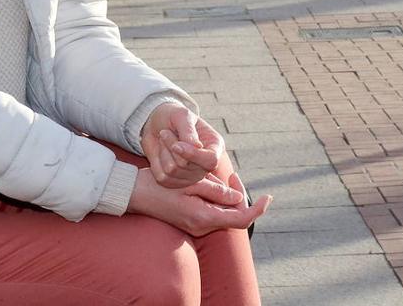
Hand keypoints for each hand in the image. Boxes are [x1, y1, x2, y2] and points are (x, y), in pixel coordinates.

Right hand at [127, 168, 270, 236]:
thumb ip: (216, 191)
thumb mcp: (190, 182)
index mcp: (203, 217)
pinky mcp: (190, 221)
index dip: (257, 209)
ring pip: (222, 212)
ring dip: (224, 195)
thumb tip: (238, 197)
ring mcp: (195, 225)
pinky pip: (211, 211)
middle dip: (237, 195)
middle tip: (233, 175)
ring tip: (214, 176)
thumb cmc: (160, 185)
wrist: (134, 193)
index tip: (267, 197)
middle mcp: (201, 226)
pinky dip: (215, 197)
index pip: (241, 218)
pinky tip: (206, 182)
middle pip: (233, 215)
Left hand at [140, 103, 223, 187]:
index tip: (176, 145)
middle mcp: (204, 165)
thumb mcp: (181, 115)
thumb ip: (188, 130)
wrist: (156, 124)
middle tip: (165, 132)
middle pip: (187, 166)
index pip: (210, 160)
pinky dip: (156, 162)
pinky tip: (160, 152)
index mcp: (214, 147)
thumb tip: (196, 147)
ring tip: (164, 140)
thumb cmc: (172, 117)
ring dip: (163, 152)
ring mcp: (190, 176)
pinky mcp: (174, 182)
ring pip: (172, 171)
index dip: (193, 155)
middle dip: (171, 146)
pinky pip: (162, 177)